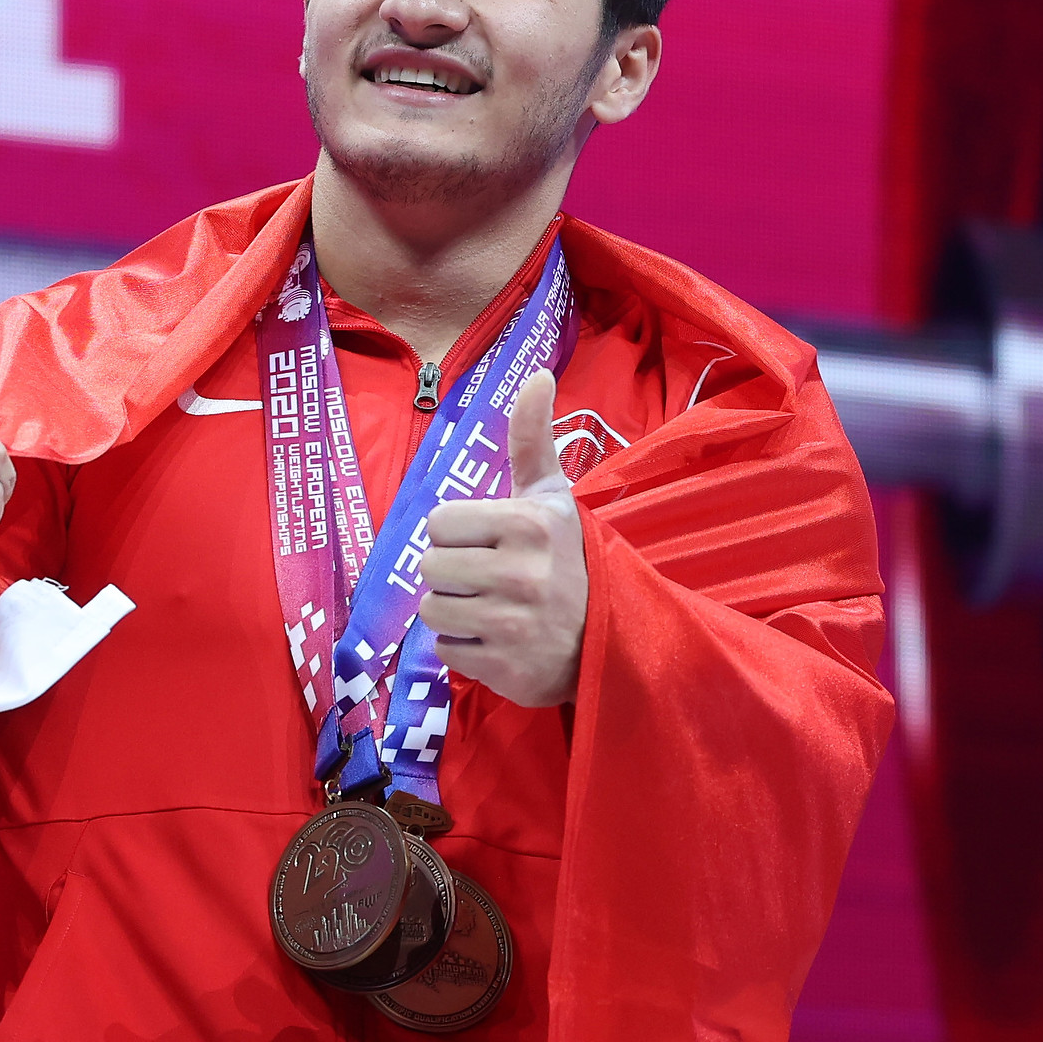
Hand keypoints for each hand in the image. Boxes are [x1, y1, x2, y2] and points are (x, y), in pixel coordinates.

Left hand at [418, 371, 587, 708]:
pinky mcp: (504, 668)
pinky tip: (499, 640)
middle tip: (491, 578)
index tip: (492, 542)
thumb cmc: (572, 559)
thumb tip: (536, 373)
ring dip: (456, 611)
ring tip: (493, 608)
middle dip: (454, 573)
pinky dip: (467, 648)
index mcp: (527, 524)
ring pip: (432, 610)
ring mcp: (510, 624)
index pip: (440, 522)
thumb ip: (533, 438)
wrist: (614, 637)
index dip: (460, 533)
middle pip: (429, 567)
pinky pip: (448, 651)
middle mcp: (519, 573)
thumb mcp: (554, 498)